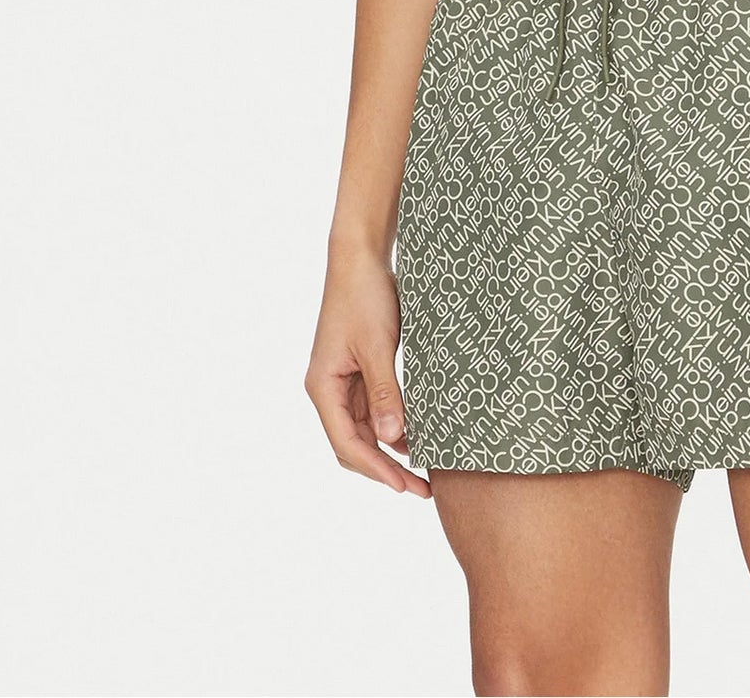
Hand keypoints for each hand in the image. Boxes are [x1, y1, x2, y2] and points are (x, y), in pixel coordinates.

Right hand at [304, 245, 433, 497]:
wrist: (361, 258)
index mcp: (323, 387)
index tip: (405, 487)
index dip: (376, 469)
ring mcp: (343, 381)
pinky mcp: (359, 371)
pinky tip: (419, 435)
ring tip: (426, 470)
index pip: (347, 443)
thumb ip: (385, 393)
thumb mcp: (378, 346)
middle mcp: (329, 389)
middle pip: (354, 443)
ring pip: (366, 429)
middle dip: (385, 468)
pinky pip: (375, 408)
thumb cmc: (365, 297)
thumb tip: (391, 441)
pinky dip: (394, 424)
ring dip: (392, 449)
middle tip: (422, 489)